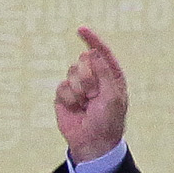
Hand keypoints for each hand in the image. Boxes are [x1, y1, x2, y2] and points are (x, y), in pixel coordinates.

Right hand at [53, 26, 129, 162]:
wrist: (92, 143)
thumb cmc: (108, 120)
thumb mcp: (112, 95)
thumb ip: (104, 72)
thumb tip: (91, 52)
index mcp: (111, 75)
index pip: (101, 52)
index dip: (91, 39)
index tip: (81, 29)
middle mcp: (95, 77)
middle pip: (83, 60)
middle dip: (88, 78)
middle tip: (93, 95)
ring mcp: (79, 86)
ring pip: (71, 72)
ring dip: (79, 90)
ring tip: (85, 104)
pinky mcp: (65, 95)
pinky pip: (61, 86)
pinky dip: (69, 98)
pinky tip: (76, 109)